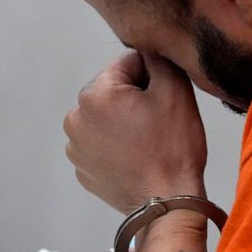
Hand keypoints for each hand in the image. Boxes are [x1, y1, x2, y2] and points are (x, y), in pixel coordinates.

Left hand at [64, 51, 207, 213]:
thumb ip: (158, 58)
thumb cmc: (173, 146)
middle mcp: (75, 118)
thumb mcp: (175, 90)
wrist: (165, 202)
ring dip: (123, 120)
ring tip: (147, 140)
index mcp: (95, 94)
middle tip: (158, 121)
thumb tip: (148, 49)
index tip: (164, 98)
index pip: (127, 63)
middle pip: (113, 90)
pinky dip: (116, 144)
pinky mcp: (82, 169)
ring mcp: (75, 147)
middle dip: (134, 98)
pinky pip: (100, 142)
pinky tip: (136, 156)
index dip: (152, 76)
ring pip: (105, 116)